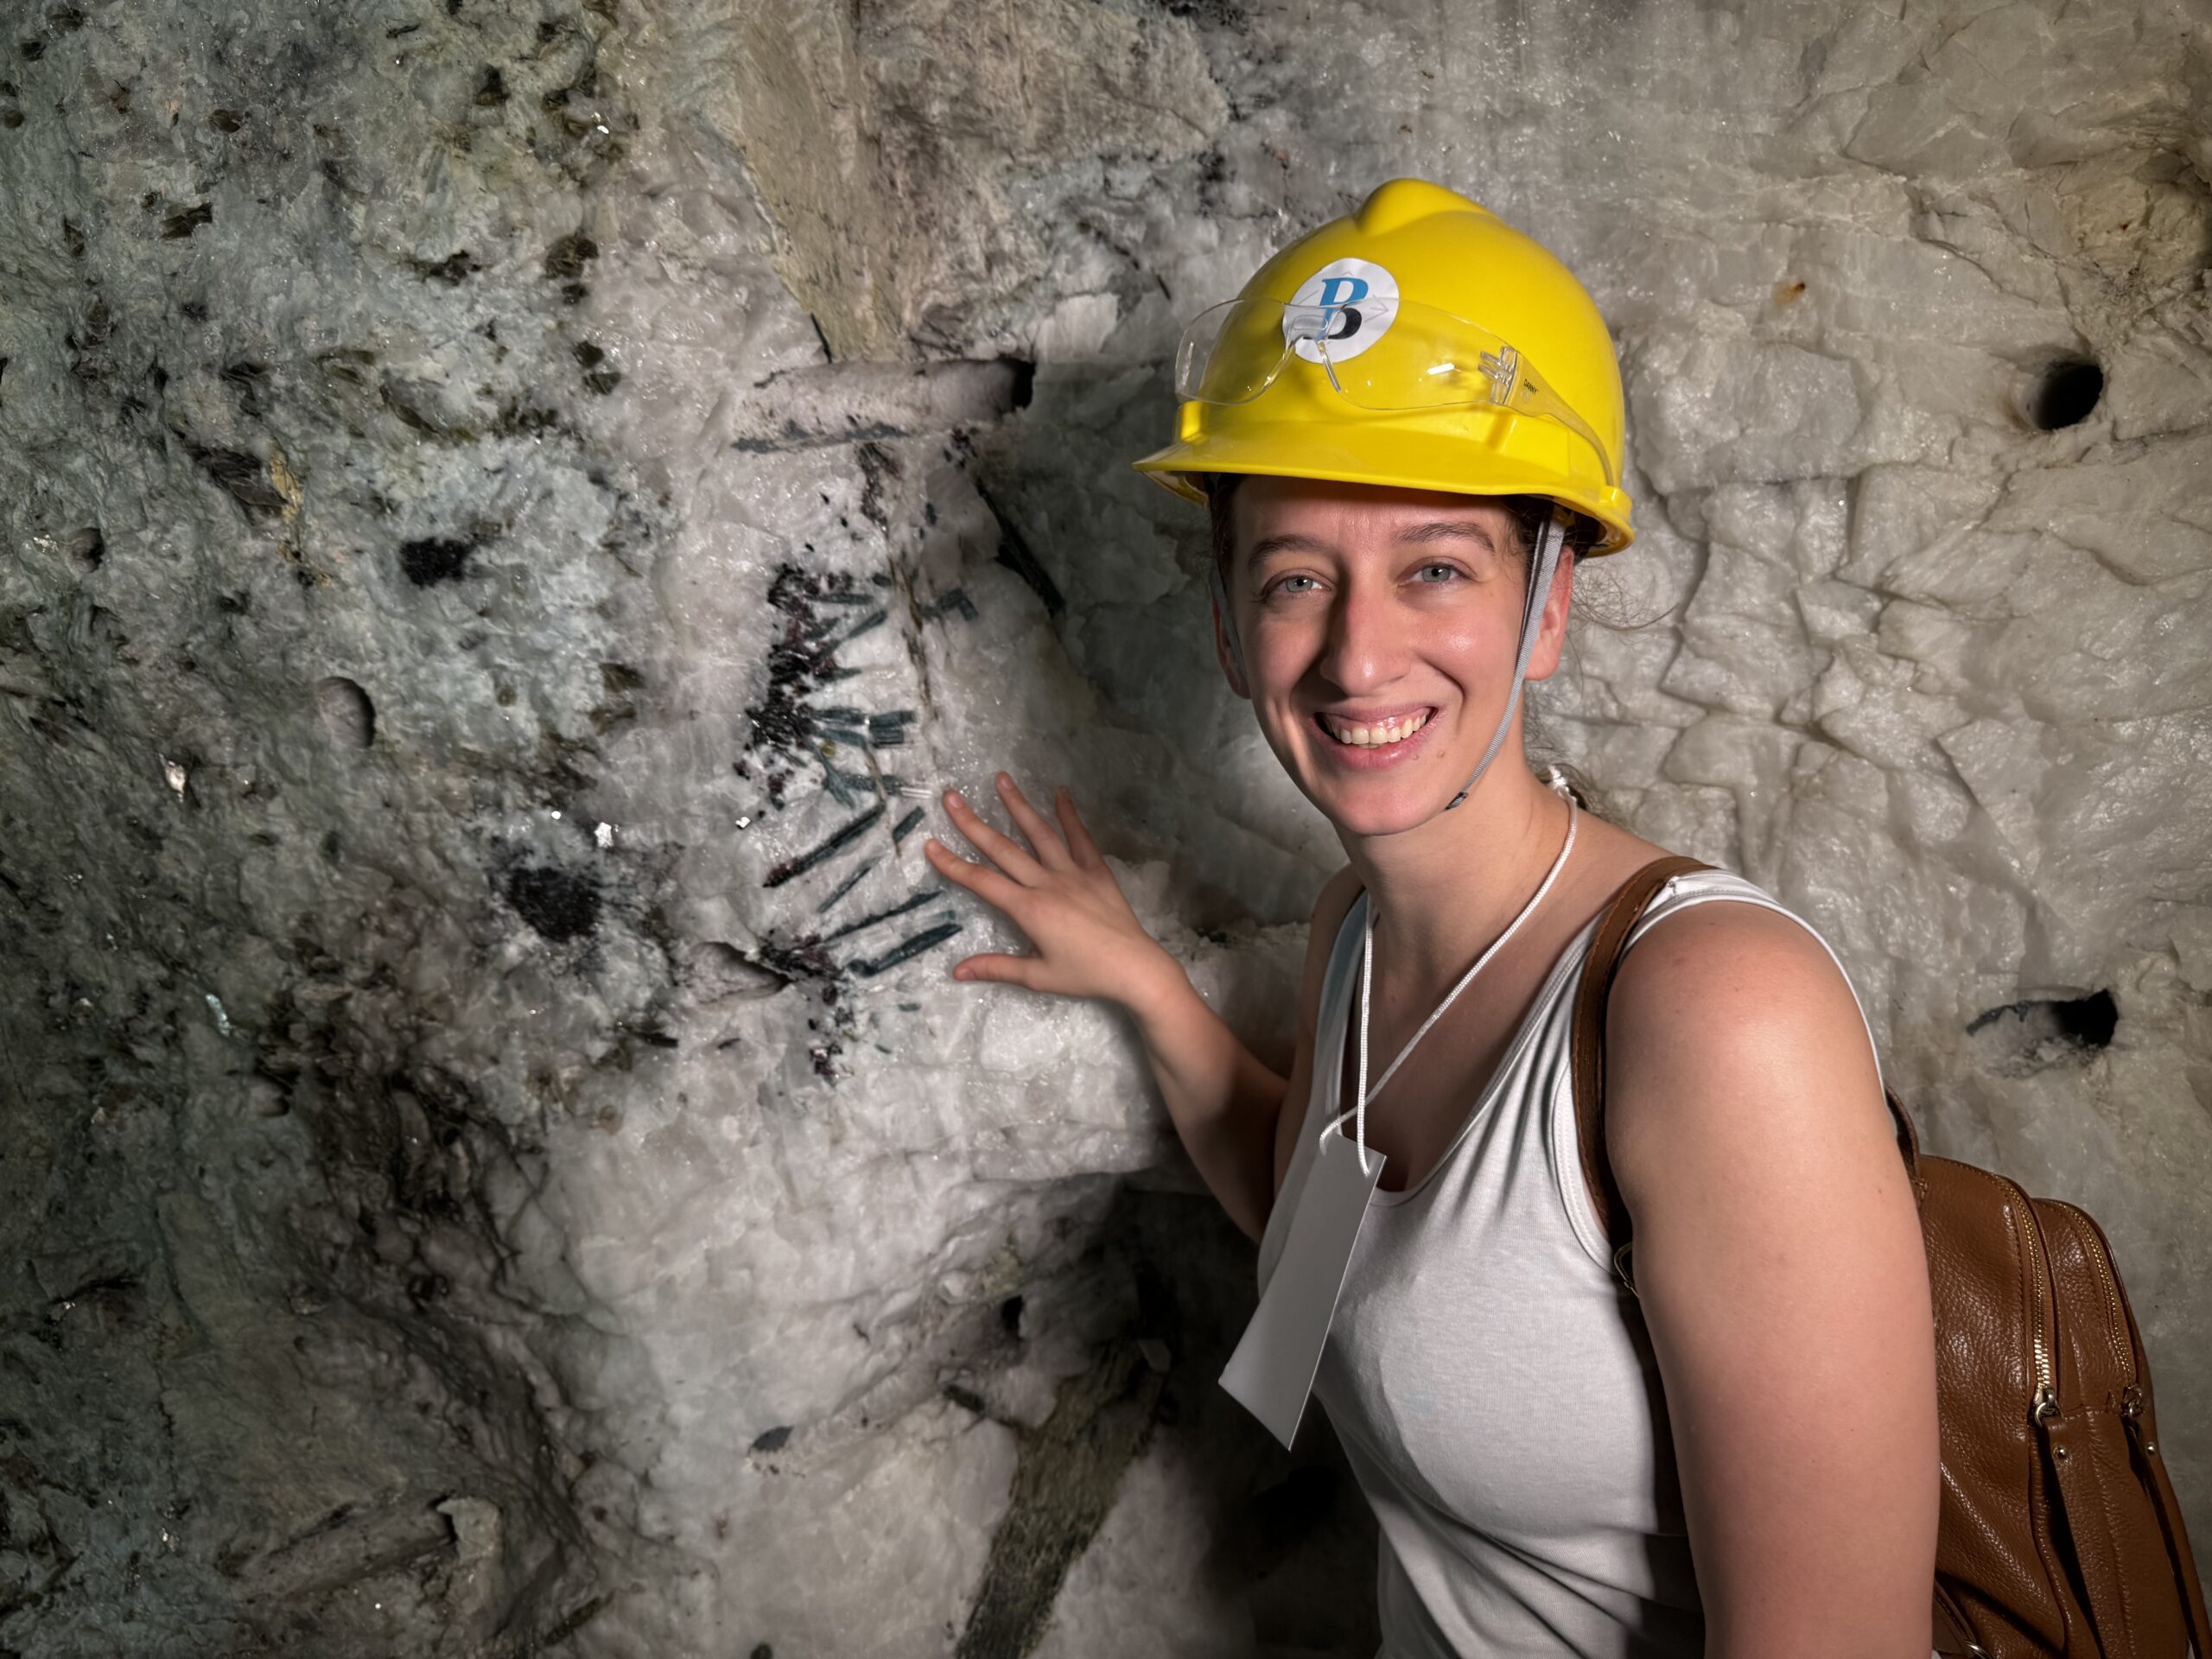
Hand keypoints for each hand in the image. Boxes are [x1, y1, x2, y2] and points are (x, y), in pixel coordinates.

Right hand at [923, 773, 1173, 1008]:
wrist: (1135, 967)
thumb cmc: (1085, 975)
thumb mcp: (1038, 976)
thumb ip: (997, 968)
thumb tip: (957, 971)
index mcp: (1029, 909)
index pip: (982, 881)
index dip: (953, 864)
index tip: (930, 844)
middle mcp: (1047, 883)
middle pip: (1003, 849)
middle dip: (973, 823)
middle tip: (952, 797)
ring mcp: (1073, 873)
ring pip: (1040, 834)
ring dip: (1018, 805)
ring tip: (1001, 779)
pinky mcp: (1097, 871)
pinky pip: (1081, 839)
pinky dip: (1070, 815)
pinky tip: (1061, 793)